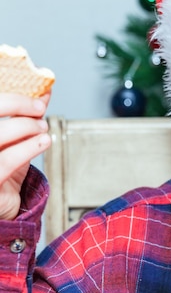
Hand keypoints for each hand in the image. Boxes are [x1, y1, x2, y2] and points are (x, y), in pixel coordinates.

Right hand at [0, 93, 50, 219]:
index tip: (34, 90)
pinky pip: (6, 161)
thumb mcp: (15, 137)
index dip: (12, 95)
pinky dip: (28, 148)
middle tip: (39, 108)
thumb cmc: (4, 164)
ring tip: (42, 129)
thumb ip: (25, 115)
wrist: (2, 202)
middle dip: (17, 104)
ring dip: (26, 126)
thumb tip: (44, 90)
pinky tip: (43, 142)